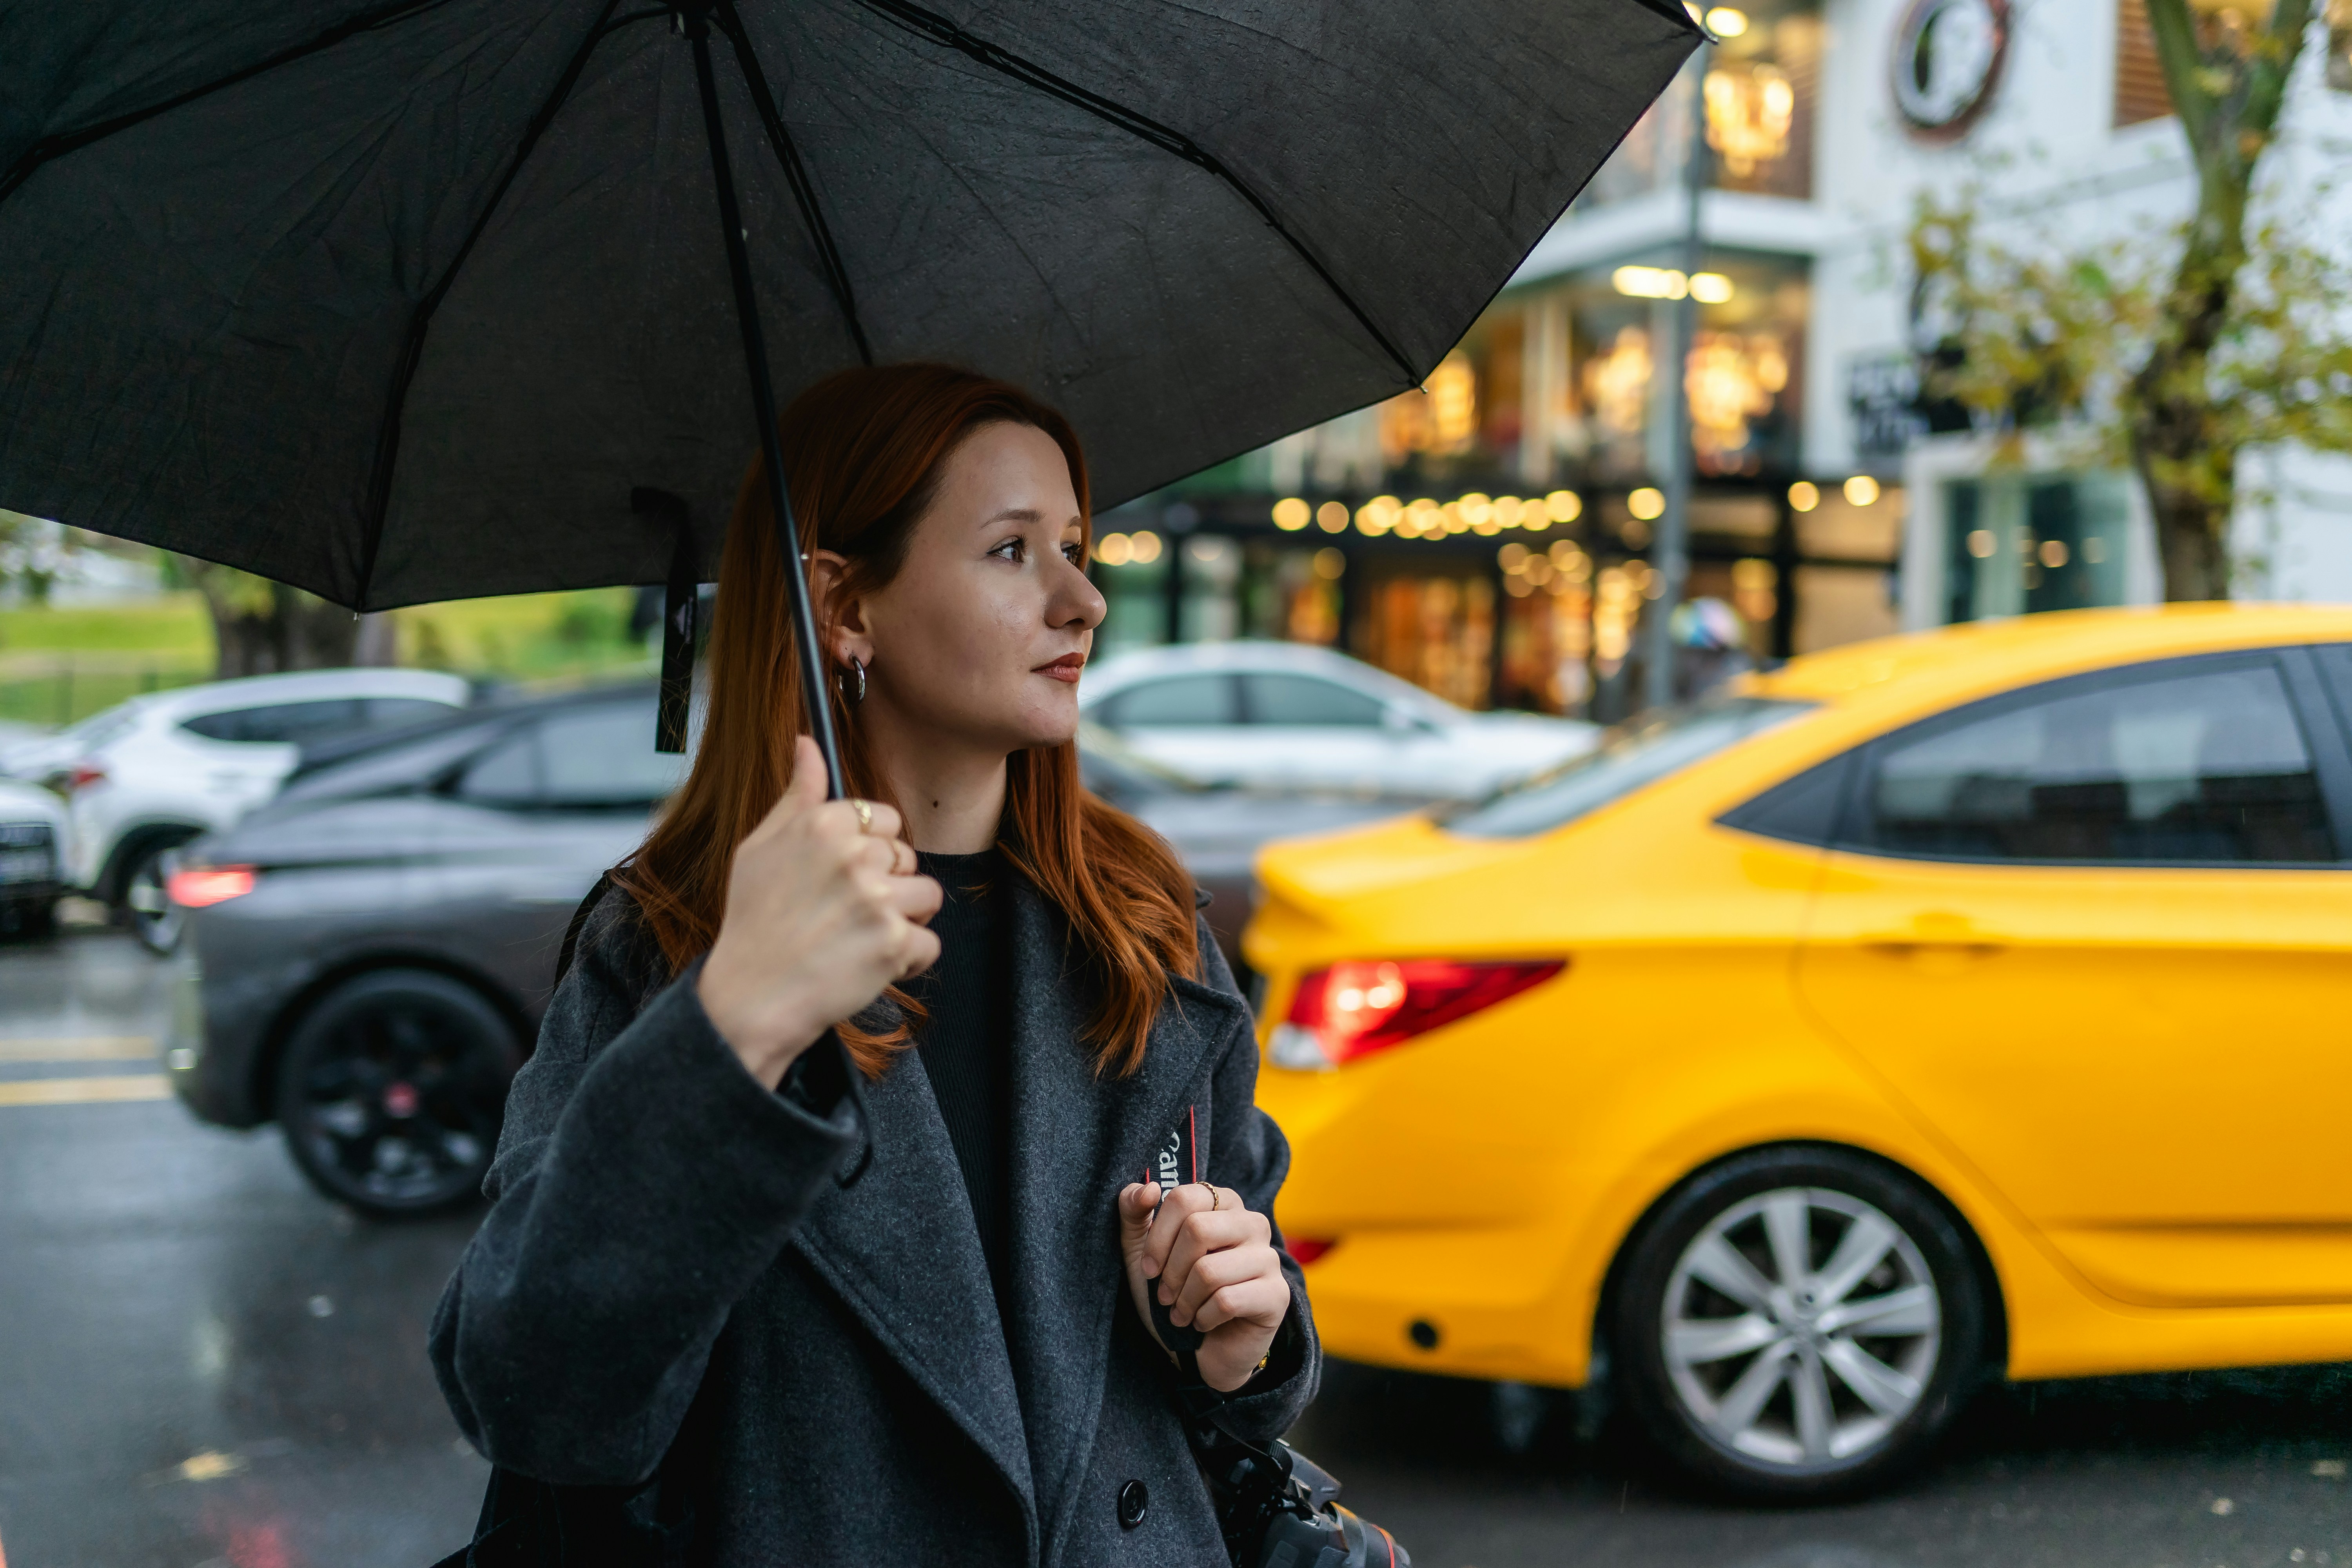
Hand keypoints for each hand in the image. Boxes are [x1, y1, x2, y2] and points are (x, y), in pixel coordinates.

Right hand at [696, 736, 940, 1086]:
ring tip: (859, 939)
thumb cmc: (752, 922)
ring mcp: (877, 899)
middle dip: (887, 885)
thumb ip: (796, 795)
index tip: (843, 876)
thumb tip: (807, 743)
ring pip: (926, 896)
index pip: (884, 818)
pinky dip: (906, 961)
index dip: (870, 850)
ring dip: (902, 921)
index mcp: (822, 825)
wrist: (749, 997)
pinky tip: (868, 966)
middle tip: (844, 915)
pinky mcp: (894, 942)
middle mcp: (854, 855)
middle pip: (907, 857)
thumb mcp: (759, 847)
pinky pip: (928, 944)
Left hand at [1118, 1181, 1289, 1393]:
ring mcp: (1269, 1259)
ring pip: (1209, 1270)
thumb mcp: (1140, 1249)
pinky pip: (1226, 1301)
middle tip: (1165, 1294)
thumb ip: (1134, 1210)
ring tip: (1181, 1312)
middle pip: (1198, 1230)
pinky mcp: (1277, 1295)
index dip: (1158, 1236)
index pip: (1185, 1198)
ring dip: (1184, 1300)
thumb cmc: (1172, 1291)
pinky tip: (1202, 1324)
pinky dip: (1202, 1318)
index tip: (1149, 1267)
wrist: (1196, 1350)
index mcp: (1223, 1203)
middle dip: (1171, 1271)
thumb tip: (1149, 1188)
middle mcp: (1252, 1223)